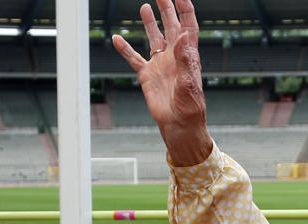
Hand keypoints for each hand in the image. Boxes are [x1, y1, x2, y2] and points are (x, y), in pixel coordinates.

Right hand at [112, 0, 212, 165]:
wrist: (179, 127)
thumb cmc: (190, 110)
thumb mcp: (189, 84)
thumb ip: (185, 59)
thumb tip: (184, 34)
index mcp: (188, 57)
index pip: (188, 27)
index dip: (185, 10)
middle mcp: (174, 58)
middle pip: (171, 26)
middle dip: (167, 9)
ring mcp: (160, 65)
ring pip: (154, 38)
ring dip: (150, 23)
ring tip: (145, 7)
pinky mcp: (148, 76)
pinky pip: (134, 59)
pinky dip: (125, 49)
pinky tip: (117, 38)